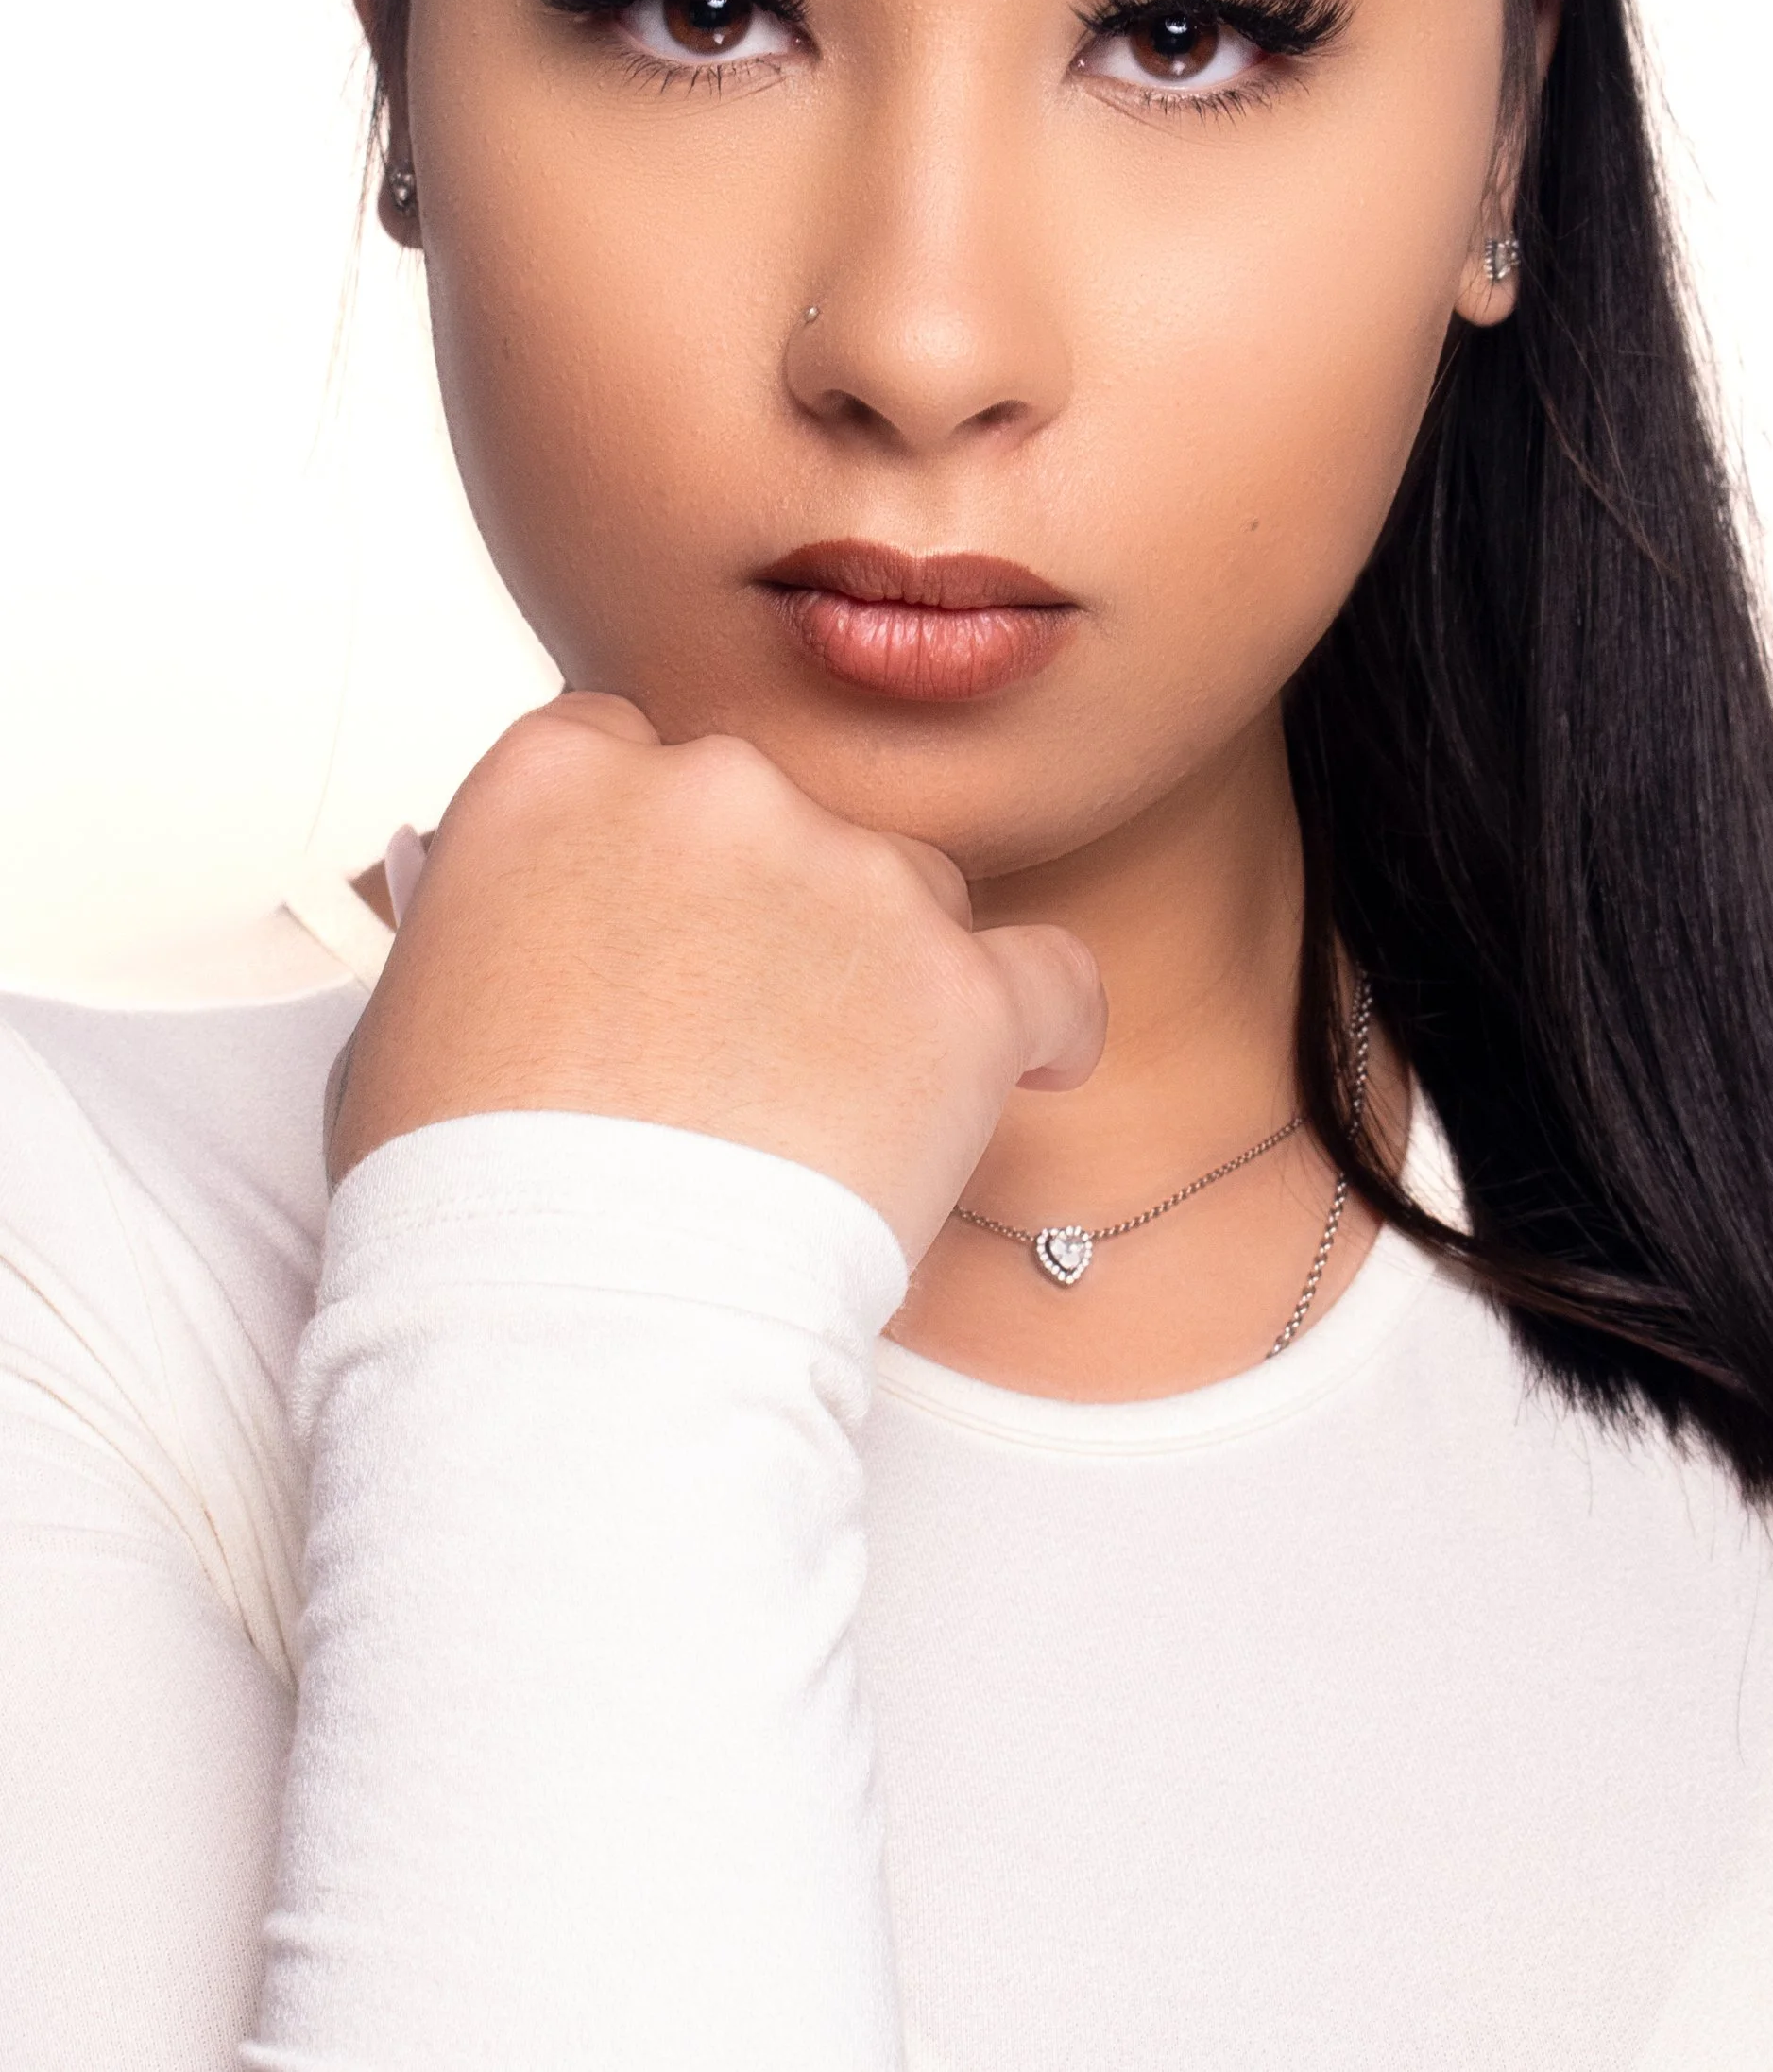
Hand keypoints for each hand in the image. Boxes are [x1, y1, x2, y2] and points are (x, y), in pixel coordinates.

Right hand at [323, 694, 1105, 1262]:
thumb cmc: (460, 1200)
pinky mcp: (960, 989)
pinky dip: (1041, 1026)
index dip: (646, 854)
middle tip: (732, 1045)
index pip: (630, 756)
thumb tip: (545, 898)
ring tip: (824, 1115)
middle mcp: (713, 791)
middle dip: (764, 909)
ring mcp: (850, 881)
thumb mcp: (415, 1010)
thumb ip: (500, 911)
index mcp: (562, 777)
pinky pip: (1048, 976)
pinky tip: (1030, 1069)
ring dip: (880, 976)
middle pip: (775, 815)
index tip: (656, 928)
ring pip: (904, 892)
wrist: (569, 1326)